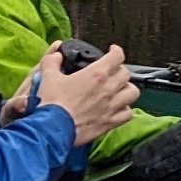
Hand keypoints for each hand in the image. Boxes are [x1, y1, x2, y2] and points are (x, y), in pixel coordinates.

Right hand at [20, 44, 140, 141]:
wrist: (53, 130)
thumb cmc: (52, 104)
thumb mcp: (48, 77)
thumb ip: (52, 62)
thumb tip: (56, 56)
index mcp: (97, 74)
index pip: (117, 56)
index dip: (116, 51)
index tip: (112, 51)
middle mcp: (108, 89)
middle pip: (125, 73)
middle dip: (119, 70)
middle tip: (111, 72)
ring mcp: (112, 106)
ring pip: (132, 92)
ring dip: (126, 89)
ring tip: (119, 89)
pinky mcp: (111, 122)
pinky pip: (127, 114)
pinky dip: (125, 110)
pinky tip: (118, 108)